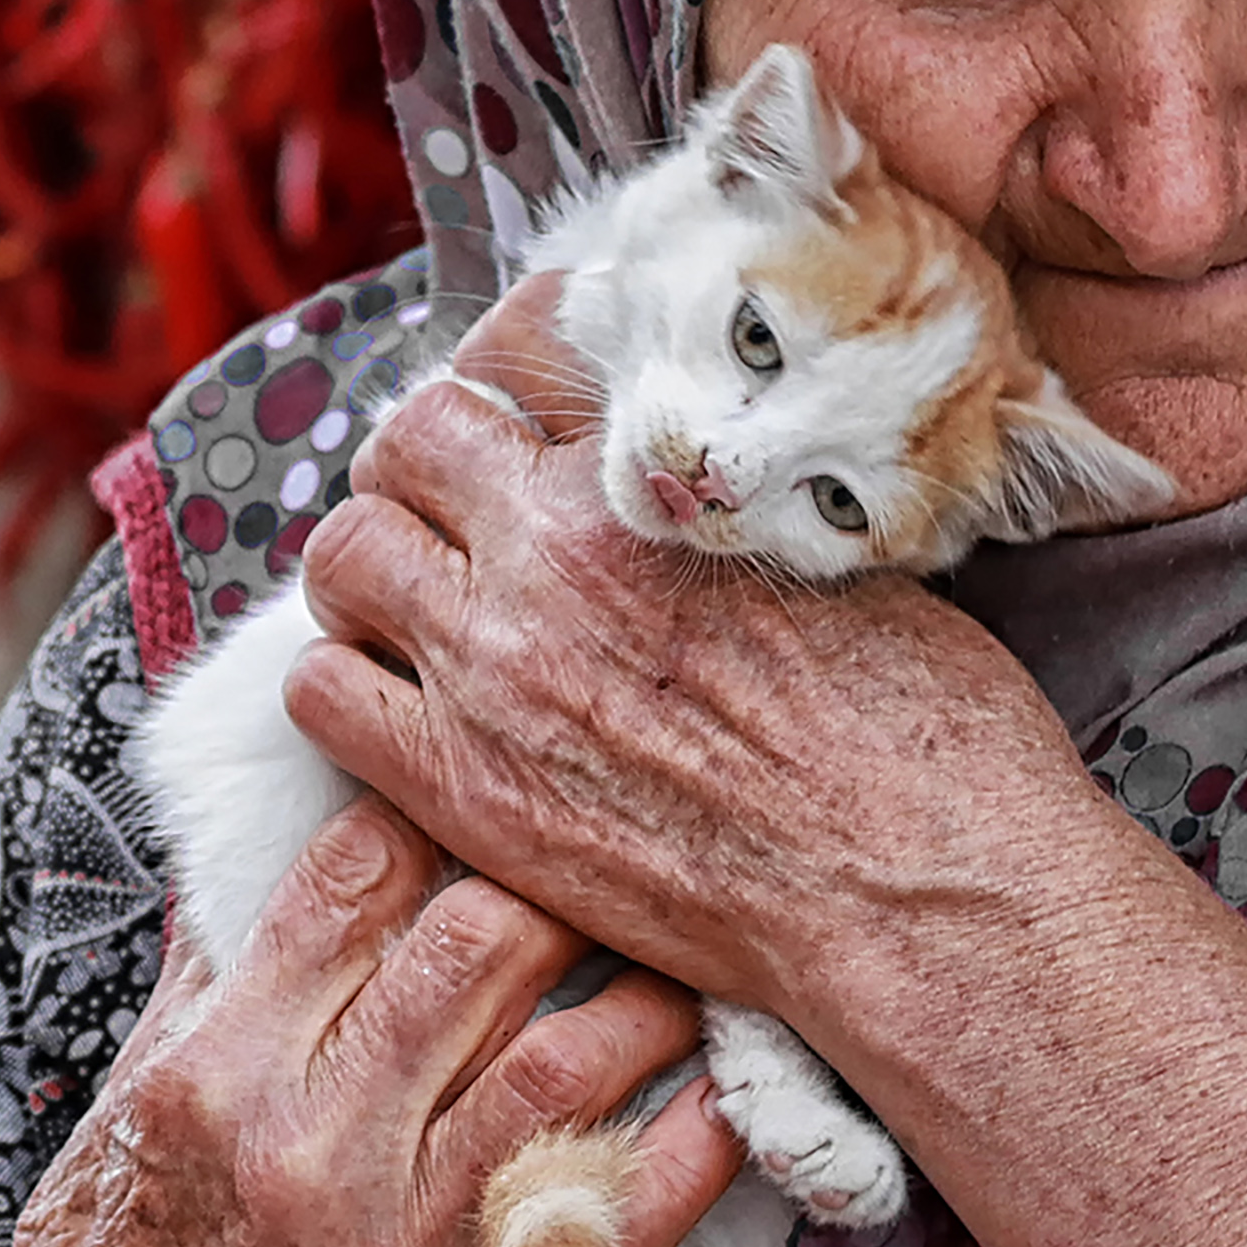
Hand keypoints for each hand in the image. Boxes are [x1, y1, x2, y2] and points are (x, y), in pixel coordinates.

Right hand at [0, 795, 715, 1246]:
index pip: (351, 882)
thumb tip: (251, 860)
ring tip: (681, 958)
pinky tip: (731, 1088)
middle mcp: (313, 1148)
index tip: (473, 797)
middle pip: (479, 945)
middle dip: (553, 881)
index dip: (428, 812)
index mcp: (216, 1075)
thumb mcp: (114, 1121)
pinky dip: (696, 1137)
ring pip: (571, 1056)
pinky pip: (627, 1212)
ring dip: (648, 990)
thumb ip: (201, 989)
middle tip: (600, 867)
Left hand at [281, 272, 1117, 1037]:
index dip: (513, 376)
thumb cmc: (923, 734)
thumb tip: (690, 473)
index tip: (522, 411)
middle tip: (459, 514)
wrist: (917, 895)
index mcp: (653, 483)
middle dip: (426, 465)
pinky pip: (323, 697)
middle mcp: (551, 558)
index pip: (520, 351)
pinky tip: (409, 706)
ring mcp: (491, 673)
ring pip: (342, 557)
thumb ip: (728, 499)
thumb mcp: (842, 553)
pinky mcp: (462, 791)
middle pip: (407, 437)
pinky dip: (349, 685)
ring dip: (373, 568)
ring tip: (423, 607)